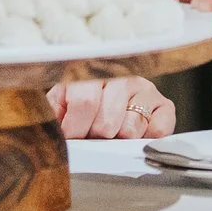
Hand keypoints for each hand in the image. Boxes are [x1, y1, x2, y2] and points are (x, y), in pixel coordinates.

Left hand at [48, 75, 175, 138]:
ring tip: (112, 133)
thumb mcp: (60, 103)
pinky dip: (144, 140)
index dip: (76, 129)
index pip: (84, 102)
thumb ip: (51, 111)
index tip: (72, 137)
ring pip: (130, 128)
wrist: (111, 98)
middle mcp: (121, 75)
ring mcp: (144, 88)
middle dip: (96, 137)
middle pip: (107, 121)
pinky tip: (134, 133)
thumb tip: (47, 129)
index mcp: (91, 70)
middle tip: (92, 135)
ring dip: (118, 140)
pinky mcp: (164, 105)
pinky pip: (157, 131)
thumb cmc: (80, 104)